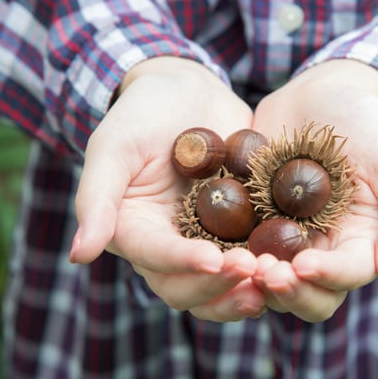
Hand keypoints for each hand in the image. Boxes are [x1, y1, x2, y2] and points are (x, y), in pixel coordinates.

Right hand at [71, 57, 265, 320]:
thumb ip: (95, 198)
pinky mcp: (239, 230)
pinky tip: (299, 261)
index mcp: (133, 233)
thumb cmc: (141, 113)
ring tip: (278, 280)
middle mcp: (168, 246)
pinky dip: (272, 264)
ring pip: (223, 284)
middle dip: (220, 287)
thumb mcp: (113, 147)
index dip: (183, 263)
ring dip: (248, 288)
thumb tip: (78, 255)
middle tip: (254, 273)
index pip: (156, 258)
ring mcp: (205, 241)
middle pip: (188, 288)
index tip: (214, 261)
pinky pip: (254, 256)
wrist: (186, 90)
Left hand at [251, 59, 377, 321]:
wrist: (320, 94)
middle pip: (307, 293)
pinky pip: (237, 247)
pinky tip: (211, 244)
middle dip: (287, 291)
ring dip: (254, 279)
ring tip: (237, 262)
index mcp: (360, 244)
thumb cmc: (368, 127)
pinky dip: (226, 252)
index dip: (326, 277)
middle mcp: (321, 250)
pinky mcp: (251, 221)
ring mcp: (283, 237)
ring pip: (269, 280)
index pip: (347, 275)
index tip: (302, 265)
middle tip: (264, 271)